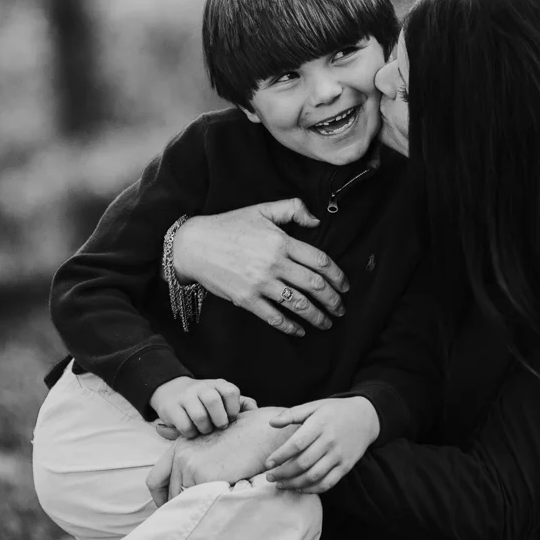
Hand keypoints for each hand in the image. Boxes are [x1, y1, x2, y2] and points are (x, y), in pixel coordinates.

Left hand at [146, 407, 294, 505]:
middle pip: (170, 493)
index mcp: (180, 446)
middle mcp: (181, 454)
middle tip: (194, 511)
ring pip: (184, 500)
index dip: (160, 497)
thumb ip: (193, 457)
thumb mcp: (210, 442)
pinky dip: (208, 505)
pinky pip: (200, 502)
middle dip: (180, 504)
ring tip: (213, 502)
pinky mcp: (204, 476)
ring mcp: (191, 465)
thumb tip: (182, 485)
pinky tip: (221, 499)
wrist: (260, 432)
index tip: (170, 506)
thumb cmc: (242, 437)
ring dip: (196, 506)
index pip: (155, 479)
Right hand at [150, 377, 255, 438]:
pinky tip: (192, 433)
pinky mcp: (171, 408)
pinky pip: (184, 425)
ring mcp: (185, 396)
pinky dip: (190, 433)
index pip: (230, 391)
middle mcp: (201, 387)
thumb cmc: (204, 400)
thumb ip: (241, 403)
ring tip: (205, 431)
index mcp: (217, 384)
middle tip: (219, 427)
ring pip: (199, 415)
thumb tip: (256, 412)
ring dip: (204, 428)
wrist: (171, 391)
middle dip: (219, 419)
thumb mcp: (222, 397)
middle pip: (213, 400)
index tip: (231, 418)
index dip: (233, 408)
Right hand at [173, 199, 349, 335]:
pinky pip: (275, 317)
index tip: (345, 286)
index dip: (337, 276)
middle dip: (333, 300)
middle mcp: (274, 263)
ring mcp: (260, 283)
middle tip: (341, 308)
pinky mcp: (247, 299)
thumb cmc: (229, 226)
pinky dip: (291, 327)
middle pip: (314, 285)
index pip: (320, 261)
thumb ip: (292, 209)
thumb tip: (317, 220)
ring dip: (318, 316)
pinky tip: (300, 331)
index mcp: (281, 241)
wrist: (194, 245)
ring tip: (327, 322)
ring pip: (299, 304)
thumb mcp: (261, 210)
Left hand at [264, 397, 378, 493]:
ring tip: (280, 484)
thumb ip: (292, 414)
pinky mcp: (345, 466)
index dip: (280, 456)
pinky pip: (327, 483)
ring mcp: (339, 455)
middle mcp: (330, 441)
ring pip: (314, 476)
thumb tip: (271, 423)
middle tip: (269, 477)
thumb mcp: (314, 406)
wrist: (365, 417)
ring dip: (294, 483)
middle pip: (303, 463)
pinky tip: (298, 487)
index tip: (267, 463)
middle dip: (283, 473)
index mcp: (320, 424)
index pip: (296, 444)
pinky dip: (311, 489)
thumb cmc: (334, 411)